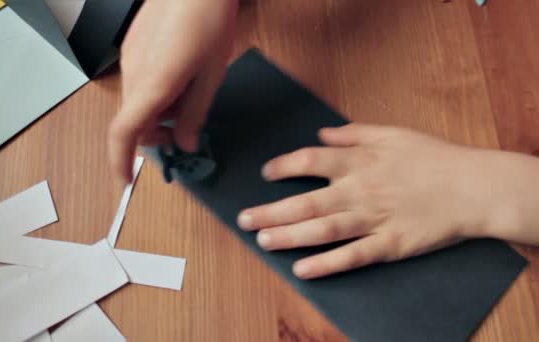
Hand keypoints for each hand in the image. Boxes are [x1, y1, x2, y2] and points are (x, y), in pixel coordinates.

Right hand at [109, 0, 237, 180]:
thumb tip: (186, 142)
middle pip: (132, 122)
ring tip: (188, 94)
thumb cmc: (208, 20)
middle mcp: (134, 73)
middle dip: (155, 135)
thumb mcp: (212, 75)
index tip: (125, 181)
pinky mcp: (131, 47)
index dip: (120, 162)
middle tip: (185, 131)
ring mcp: (129, 59)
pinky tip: (179, 76)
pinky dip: (154, 93)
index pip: (124, 134)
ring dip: (157, 113)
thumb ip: (195, 114)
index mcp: (154, 84)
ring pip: (136, 103)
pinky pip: (137, 82)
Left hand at [238, 124, 538, 278]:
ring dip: (288, 236)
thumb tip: (322, 130)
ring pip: (322, 230)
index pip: (310, 161)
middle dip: (270, 210)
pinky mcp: (389, 245)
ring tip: (262, 240)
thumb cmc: (434, 157)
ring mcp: (372, 220)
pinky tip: (302, 270)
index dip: (282, 166)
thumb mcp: (393, 133)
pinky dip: (326, 265)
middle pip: (305, 201)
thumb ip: (354, 132)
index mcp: (359, 161)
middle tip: (243, 219)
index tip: (265, 173)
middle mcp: (358, 191)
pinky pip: (352, 256)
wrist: (473, 187)